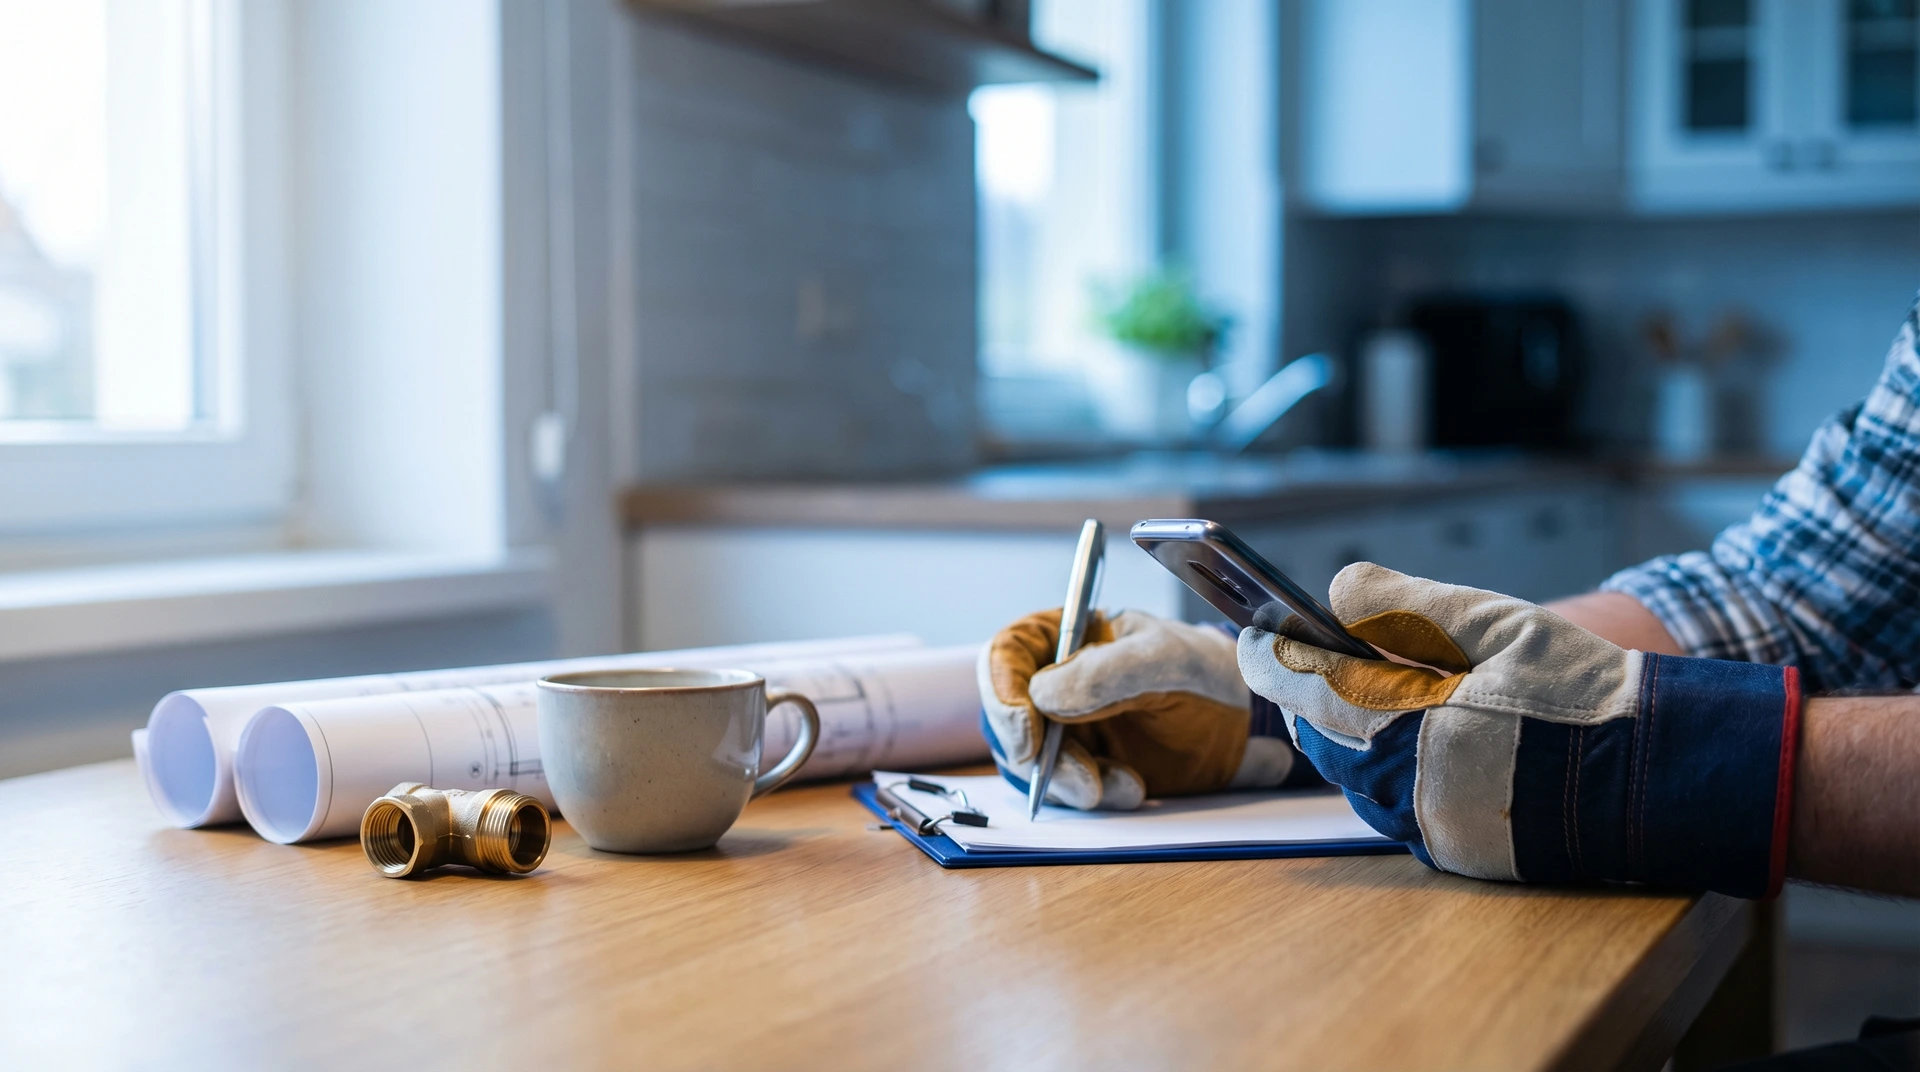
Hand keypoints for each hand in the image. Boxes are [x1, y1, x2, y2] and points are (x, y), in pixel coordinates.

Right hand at [978, 608, 1298, 808]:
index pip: (1007, 654)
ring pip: (1033, 764)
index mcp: (1064, 635)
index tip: (1027, 734)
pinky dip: (1095, 797)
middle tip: (1084, 783)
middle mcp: (1052, 681)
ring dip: (1071, 785)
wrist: (1246, 715)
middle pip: (1010, 718)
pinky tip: (1133, 791)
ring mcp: (1065, 727)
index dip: (1003, 693)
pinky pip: (1067, 790)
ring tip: (1128, 788)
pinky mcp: (1085, 766)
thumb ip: (1109, 669)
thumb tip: (1043, 694)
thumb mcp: (1166, 657)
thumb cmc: (1204, 666)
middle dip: (1040, 758)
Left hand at [1238, 563, 1800, 898]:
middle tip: (1299, 656)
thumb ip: (1408, 601)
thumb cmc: (1583, 689)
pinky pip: (1398, 809)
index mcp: (1413, 727)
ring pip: (1357, 779)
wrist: (1668, 775)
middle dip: (1311, 697)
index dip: (1271, 657)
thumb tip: (1334, 590)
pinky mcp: (1459, 855)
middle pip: (1328, 738)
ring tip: (1353, 693)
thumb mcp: (1498, 622)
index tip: (1248, 630)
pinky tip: (1406, 740)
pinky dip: (1389, 772)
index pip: (1308, 688)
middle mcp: (1411, 790)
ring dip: (1348, 735)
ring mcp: (1434, 830)